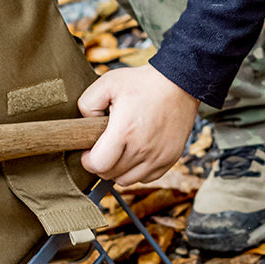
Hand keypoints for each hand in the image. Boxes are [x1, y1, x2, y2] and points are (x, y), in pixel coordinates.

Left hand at [78, 64, 199, 186]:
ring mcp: (158, 156)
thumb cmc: (143, 83)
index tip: (88, 151)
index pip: (99, 165)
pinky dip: (136, 172)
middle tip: (101, 150)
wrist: (179, 83)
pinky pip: (146, 178)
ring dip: (117, 170)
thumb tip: (84, 125)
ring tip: (117, 152)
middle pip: (110, 175)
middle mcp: (143, 148)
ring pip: (127, 180)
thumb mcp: (107, 83)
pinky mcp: (170, 158)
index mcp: (125, 130)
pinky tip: (134, 155)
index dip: (88, 161)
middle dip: (100, 165)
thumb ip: (87, 104)